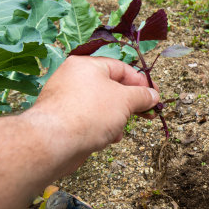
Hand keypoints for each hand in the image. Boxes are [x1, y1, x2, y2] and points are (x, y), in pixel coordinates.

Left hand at [23, 56, 158, 167]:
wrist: (53, 143)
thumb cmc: (89, 114)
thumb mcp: (124, 100)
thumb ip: (142, 96)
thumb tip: (153, 95)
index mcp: (87, 66)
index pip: (121, 68)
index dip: (141, 82)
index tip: (155, 96)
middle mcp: (74, 79)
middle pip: (111, 88)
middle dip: (130, 103)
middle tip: (147, 114)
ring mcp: (67, 100)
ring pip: (101, 106)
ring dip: (116, 118)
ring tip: (120, 130)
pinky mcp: (63, 120)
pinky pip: (90, 119)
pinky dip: (102, 127)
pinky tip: (107, 138)